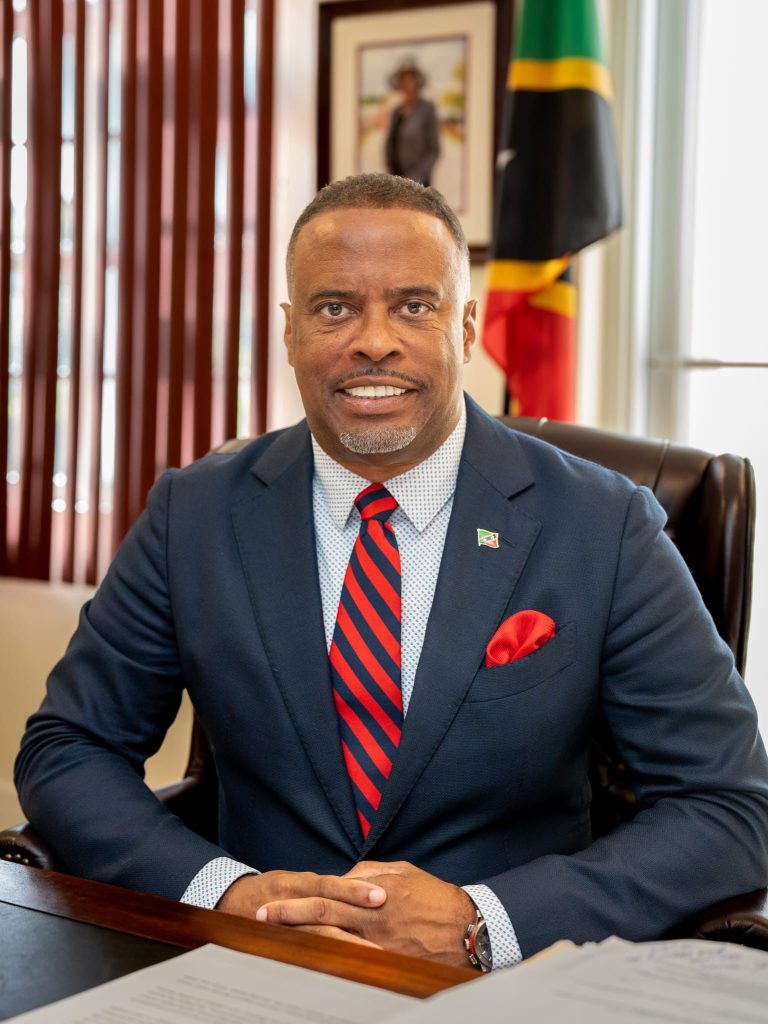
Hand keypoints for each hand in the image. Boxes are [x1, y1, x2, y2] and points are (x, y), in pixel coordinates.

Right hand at [217, 871, 386, 947]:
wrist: (229, 902)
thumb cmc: (271, 891)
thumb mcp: (296, 882)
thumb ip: (324, 888)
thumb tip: (361, 886)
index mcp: (297, 885)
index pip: (328, 885)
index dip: (354, 890)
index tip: (381, 896)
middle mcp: (289, 903)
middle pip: (323, 910)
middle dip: (353, 917)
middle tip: (382, 921)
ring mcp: (283, 927)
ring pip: (315, 936)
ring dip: (345, 944)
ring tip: (372, 953)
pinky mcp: (279, 944)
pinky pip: (305, 952)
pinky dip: (325, 957)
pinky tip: (346, 967)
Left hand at [255, 860, 475, 966]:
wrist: (469, 930)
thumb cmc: (436, 898)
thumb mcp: (403, 873)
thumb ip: (370, 873)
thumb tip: (345, 877)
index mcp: (373, 893)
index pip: (325, 896)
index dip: (295, 902)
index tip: (270, 906)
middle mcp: (371, 919)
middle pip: (320, 918)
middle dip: (286, 920)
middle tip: (258, 922)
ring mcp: (378, 945)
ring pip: (331, 944)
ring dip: (301, 944)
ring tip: (274, 946)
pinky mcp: (388, 965)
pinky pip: (352, 964)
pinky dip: (329, 964)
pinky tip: (311, 966)